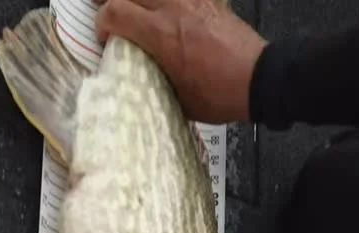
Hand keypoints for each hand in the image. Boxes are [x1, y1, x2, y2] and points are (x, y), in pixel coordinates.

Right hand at [95, 0, 266, 122]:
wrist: (257, 78)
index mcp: (162, 35)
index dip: (102, 23)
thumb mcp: (179, 98)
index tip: (103, 36)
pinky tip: (163, 6)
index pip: (115, 12)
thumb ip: (156, 77)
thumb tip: (143, 75)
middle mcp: (173, 8)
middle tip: (104, 8)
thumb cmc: (220, 93)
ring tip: (129, 3)